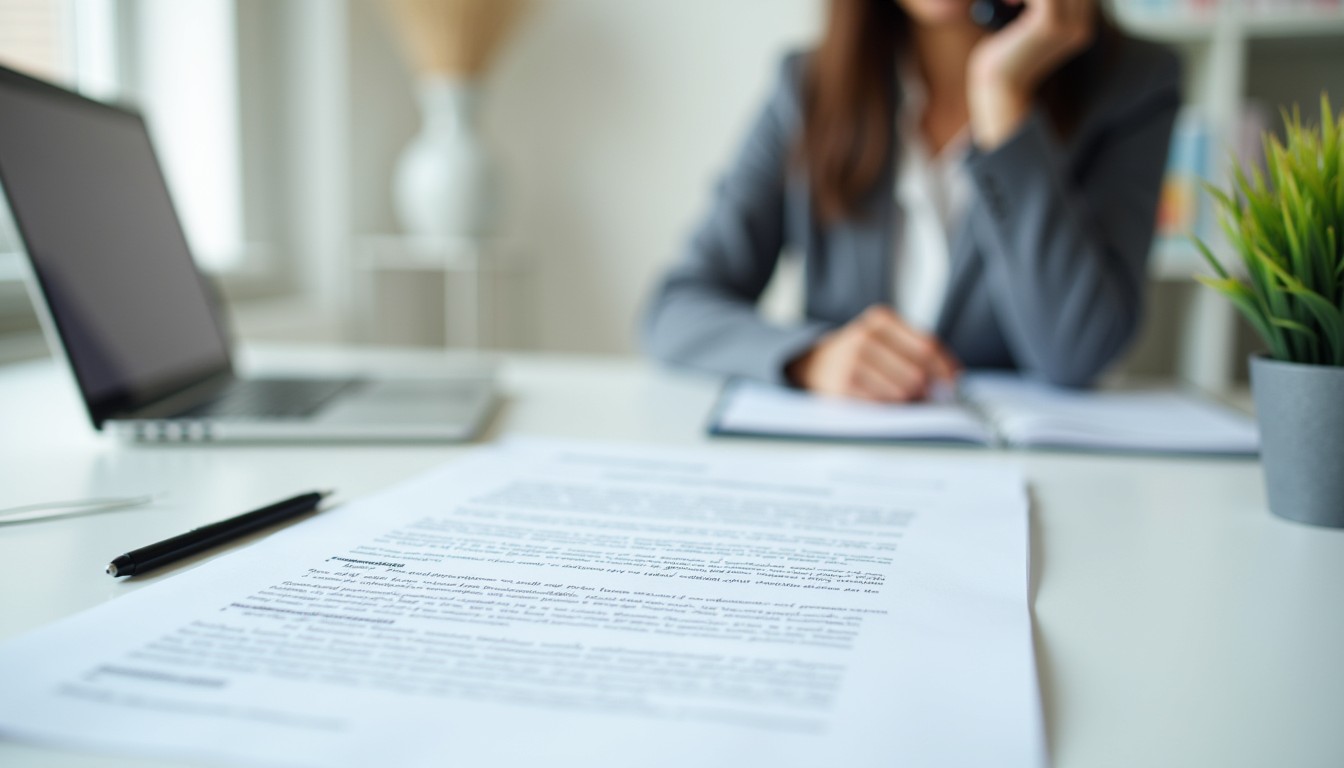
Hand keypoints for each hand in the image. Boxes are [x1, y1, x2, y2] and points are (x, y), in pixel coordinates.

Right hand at [787, 306, 960, 402]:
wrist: (816, 363)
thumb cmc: (861, 353)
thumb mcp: (886, 339)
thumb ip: (918, 352)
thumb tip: (951, 380)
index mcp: (881, 319)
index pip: (927, 346)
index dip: (945, 368)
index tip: (954, 383)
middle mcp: (865, 335)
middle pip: (917, 372)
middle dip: (925, 389)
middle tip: (923, 395)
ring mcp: (852, 360)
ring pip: (903, 391)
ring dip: (907, 400)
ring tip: (898, 396)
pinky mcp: (844, 385)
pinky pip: (883, 403)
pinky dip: (889, 407)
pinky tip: (882, 400)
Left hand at [967, 0, 1095, 148]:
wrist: (1000, 88)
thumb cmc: (1006, 59)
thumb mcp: (1028, 30)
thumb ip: (1038, 12)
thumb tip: (1030, 0)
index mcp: (1079, 28)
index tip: (1019, 3)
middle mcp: (1081, 27)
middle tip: (1012, 2)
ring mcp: (1069, 26)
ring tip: (1010, 2)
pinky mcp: (1050, 24)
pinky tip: (1008, 3)